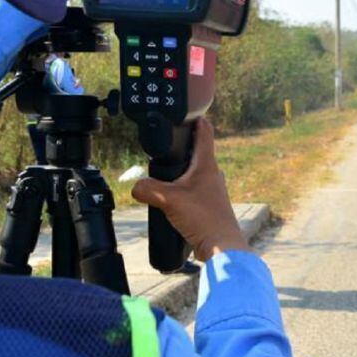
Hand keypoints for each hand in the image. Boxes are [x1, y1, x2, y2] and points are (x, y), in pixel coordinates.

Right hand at [131, 118, 248, 260]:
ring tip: (165, 173)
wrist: (221, 246)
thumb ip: (148, 189)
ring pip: (196, 172)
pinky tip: (172, 199)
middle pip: (198, 151)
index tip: (188, 111)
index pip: (205, 132)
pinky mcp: (210, 205)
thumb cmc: (203, 219)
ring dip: (182, 171)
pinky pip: (194, 190)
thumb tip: (135, 186)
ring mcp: (213, 189)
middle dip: (183, 146)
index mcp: (207, 164)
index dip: (196, 118)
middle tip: (168, 143)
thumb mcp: (168, 200)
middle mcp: (213, 174)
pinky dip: (183, 190)